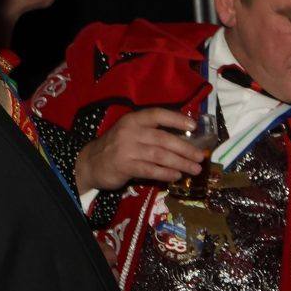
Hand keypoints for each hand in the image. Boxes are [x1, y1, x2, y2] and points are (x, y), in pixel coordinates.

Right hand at [74, 108, 205, 193]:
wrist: (90, 163)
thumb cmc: (118, 148)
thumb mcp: (132, 134)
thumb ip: (153, 134)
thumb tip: (186, 141)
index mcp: (133, 120)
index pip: (157, 114)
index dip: (176, 119)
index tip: (194, 126)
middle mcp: (130, 131)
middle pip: (163, 139)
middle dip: (185, 148)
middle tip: (200, 157)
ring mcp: (126, 149)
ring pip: (160, 155)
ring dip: (180, 163)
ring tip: (194, 169)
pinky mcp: (124, 166)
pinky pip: (150, 170)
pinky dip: (166, 173)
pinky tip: (177, 176)